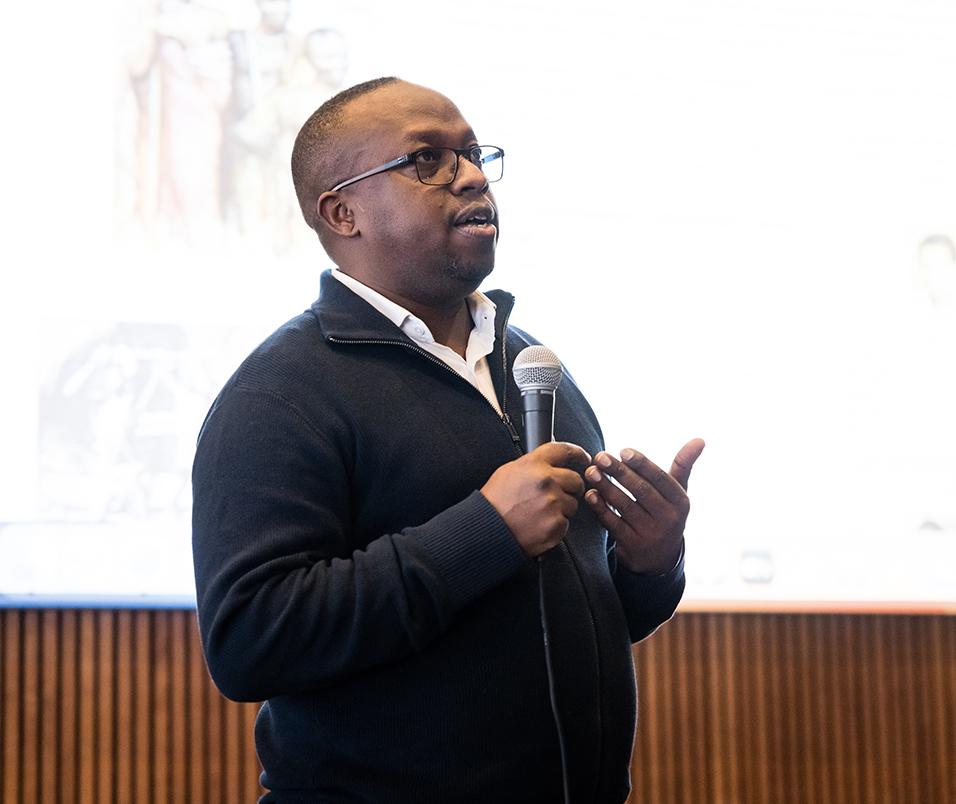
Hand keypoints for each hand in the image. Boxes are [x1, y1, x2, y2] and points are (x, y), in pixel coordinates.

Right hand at [481, 442, 591, 556]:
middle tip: (556, 495)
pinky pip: (565, 523)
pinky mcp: (556, 525)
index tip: (584, 458)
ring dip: (562, 508)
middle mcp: (547, 481)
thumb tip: (551, 462)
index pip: (564, 451)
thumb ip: (533, 465)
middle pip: (576, 480)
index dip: (578, 454)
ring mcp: (553, 504)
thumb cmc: (494, 502)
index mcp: (534, 465)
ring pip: (572, 504)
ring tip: (540, 513)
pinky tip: (539, 525)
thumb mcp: (509, 472)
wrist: (487, 530)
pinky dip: (555, 525)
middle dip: (570, 488)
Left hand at [584, 439, 704, 573]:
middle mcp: (669, 519)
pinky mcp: (632, 546)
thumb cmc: (665, 513)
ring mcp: (650, 534)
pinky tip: (590, 494)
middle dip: (619, 472)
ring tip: (591, 471)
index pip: (660, 478)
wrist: (659, 559)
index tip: (623, 451)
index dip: (642, 464)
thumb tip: (700, 439)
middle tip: (600, 457)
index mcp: (680, 502)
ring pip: (625, 506)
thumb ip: (683, 465)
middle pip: (641, 491)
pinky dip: (601, 508)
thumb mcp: (677, 493)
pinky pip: (613, 524)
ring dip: (606, 487)